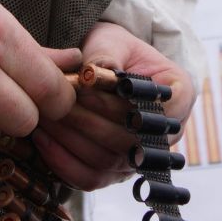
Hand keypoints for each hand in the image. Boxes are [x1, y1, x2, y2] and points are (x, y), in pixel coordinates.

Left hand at [32, 21, 196, 190]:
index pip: (162, 110)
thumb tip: (94, 72)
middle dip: (87, 119)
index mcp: (179, 95)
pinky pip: (90, 178)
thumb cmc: (113, 51)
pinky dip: (63, 161)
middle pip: (129, 139)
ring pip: (107, 160)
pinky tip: (42, 138)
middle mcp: (165, 134)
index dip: (122, 102)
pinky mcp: (113, 173)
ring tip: (44, 115)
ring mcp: (140, 158)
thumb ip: (107, 55)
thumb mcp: (113, 42)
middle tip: (55, 101)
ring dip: (71, 139)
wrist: (103, 67)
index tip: (87, 85)